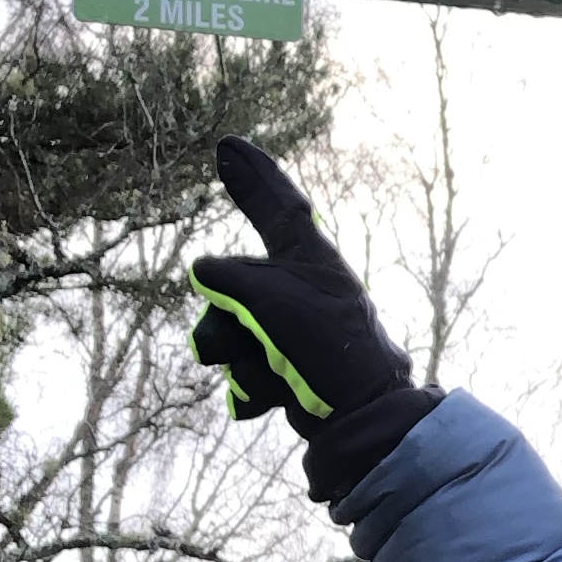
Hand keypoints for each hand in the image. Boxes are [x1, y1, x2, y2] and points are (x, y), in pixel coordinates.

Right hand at [187, 138, 415, 427]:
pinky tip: (277, 398)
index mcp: (308, 258)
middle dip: (230, 320)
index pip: (278, 206)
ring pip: (227, 337)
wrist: (358, 414)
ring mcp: (288, 333)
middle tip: (265, 333)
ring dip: (242, 360)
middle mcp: (297, 289)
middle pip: (228, 289)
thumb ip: (227, 278)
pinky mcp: (284, 372)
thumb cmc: (323, 343)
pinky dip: (253, 390)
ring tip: (278, 370)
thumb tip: (203, 271)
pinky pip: (242, 374)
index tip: (228, 147)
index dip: (253, 176)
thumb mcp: (269, 298)